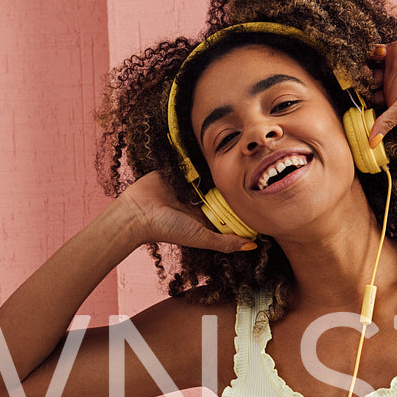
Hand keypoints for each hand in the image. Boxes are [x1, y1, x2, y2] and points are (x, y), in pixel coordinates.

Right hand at [118, 171, 256, 253]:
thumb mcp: (201, 237)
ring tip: (238, 159)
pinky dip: (203, 160)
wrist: (138, 212)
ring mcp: (189, 185)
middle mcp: (198, 201)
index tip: (257, 198)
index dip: (241, 206)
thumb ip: (225, 242)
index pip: (229, 210)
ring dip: (219, 170)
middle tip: (251, 173)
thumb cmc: (168, 229)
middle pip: (221, 191)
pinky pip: (194, 163)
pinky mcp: (179, 170)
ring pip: (210, 175)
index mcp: (205, 217)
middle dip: (233, 185)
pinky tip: (217, 152)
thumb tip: (253, 245)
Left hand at [366, 25, 396, 144]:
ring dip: (361, 63)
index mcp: (392, 99)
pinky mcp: (393, 49)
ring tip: (363, 62)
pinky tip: (375, 50)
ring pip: (367, 66)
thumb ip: (388, 121)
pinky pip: (374, 50)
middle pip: (365, 84)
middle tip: (354, 75)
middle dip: (357, 79)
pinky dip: (370, 50)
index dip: (359, 99)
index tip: (349, 95)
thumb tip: (371, 145)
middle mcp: (390, 84)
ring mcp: (391, 67)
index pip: (369, 102)